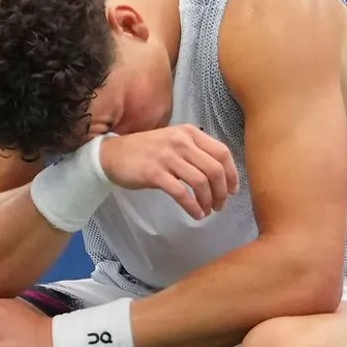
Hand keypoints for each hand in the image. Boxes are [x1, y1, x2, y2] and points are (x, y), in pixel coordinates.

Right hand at [98, 124, 239, 219]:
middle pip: (215, 169)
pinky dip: (193, 207)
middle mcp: (181, 142)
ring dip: (209, 200)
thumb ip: (195, 151)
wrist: (112, 154)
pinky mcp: (155, 173)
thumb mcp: (174, 141)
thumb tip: (220, 174)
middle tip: (220, 205)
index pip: (222, 152)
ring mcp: (167, 157)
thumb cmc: (146, 151)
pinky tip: (196, 214)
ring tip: (208, 210)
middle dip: (222, 191)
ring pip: (201, 182)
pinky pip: (182, 193)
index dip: (232, 174)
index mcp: (189, 133)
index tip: (233, 190)